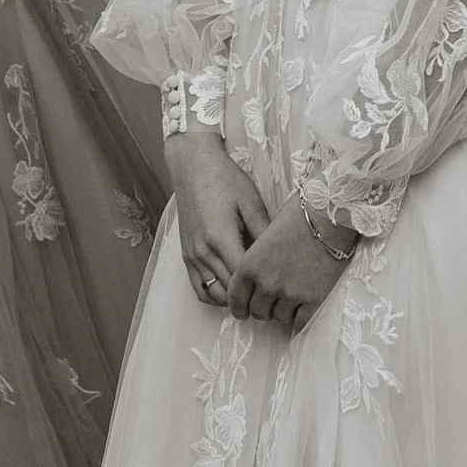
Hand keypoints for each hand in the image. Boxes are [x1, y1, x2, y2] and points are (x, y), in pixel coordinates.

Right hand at [169, 130, 270, 310]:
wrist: (193, 166)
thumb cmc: (225, 180)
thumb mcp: (251, 202)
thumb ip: (264, 232)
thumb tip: (280, 258)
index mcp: (221, 238)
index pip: (244, 280)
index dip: (263, 289)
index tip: (280, 289)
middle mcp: (203, 252)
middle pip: (230, 292)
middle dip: (251, 298)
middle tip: (272, 296)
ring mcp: (192, 256)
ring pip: (214, 295)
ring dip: (233, 300)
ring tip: (254, 293)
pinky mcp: (186, 256)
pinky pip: (199, 288)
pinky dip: (215, 295)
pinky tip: (233, 288)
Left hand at [227, 200, 359, 334]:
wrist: (330, 215)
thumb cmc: (298, 215)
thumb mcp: (265, 235)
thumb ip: (255, 261)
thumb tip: (256, 277)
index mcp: (249, 266)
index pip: (236, 300)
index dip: (239, 308)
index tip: (244, 310)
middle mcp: (266, 284)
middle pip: (257, 312)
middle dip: (263, 308)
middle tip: (272, 302)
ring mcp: (290, 294)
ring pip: (279, 317)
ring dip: (283, 310)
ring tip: (292, 297)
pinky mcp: (313, 299)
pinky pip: (300, 321)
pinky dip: (300, 315)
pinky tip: (304, 305)